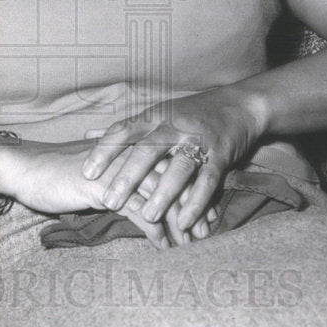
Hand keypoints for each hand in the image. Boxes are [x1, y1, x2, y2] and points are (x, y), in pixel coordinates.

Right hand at [0, 137, 193, 248]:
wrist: (28, 169)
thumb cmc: (61, 173)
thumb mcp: (100, 173)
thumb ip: (123, 178)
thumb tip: (143, 195)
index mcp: (132, 148)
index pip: (173, 167)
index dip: (193, 191)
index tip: (208, 213)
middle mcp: (131, 156)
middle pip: (175, 182)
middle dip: (194, 208)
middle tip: (208, 233)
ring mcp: (120, 172)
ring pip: (162, 198)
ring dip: (180, 223)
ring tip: (192, 244)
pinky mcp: (106, 190)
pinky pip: (140, 212)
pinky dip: (155, 232)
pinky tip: (164, 247)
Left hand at [82, 86, 267, 231]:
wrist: (240, 104)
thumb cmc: (190, 114)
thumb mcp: (157, 114)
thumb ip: (125, 129)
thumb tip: (86, 133)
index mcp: (155, 116)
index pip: (124, 131)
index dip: (105, 150)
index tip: (86, 172)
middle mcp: (174, 126)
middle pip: (148, 151)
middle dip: (128, 177)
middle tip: (109, 201)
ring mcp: (198, 140)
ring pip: (178, 168)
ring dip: (162, 193)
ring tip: (147, 216)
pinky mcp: (221, 155)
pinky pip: (208, 181)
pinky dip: (196, 202)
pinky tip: (184, 222)